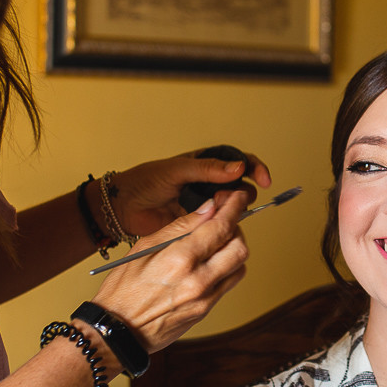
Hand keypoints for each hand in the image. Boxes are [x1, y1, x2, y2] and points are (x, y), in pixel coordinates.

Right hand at [91, 190, 250, 352]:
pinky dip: (225, 268)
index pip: (221, 227)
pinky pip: (228, 284)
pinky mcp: (205, 311)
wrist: (117, 332)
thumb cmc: (123, 290)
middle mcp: (198, 280)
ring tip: (216, 243)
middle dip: (236, 228)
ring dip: (233, 249)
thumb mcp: (143, 247)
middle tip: (224, 220)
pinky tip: (209, 263)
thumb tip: (208, 210)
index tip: (237, 198)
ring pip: (239, 266)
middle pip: (239, 247)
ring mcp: (205, 299)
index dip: (234, 208)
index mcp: (180, 259)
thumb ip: (180, 226)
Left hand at [107, 149, 271, 236]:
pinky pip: (217, 224)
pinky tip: (217, 225)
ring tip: (221, 211)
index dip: (254, 168)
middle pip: (240, 186)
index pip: (239, 161)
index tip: (263, 180)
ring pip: (231, 206)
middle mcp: (207, 182)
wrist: (123, 207)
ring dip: (233, 209)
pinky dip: (221, 224)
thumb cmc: (144, 181)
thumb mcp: (178, 170)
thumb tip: (238, 167)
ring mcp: (203, 203)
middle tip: (237, 198)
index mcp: (205, 163)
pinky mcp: (198, 222)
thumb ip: (208, 169)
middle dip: (244, 192)